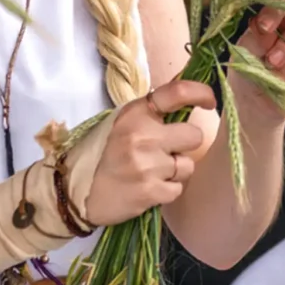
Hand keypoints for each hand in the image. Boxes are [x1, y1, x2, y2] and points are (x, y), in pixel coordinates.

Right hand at [87, 81, 216, 223]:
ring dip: (175, 169)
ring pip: (188, 164)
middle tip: (166, 150)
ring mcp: (148, 164)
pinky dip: (167, 189)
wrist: (75, 192)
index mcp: (134, 113)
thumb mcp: (119, 123)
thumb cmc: (98, 154)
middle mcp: (143, 135)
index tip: (209, 101)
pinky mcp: (152, 192)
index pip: (177, 93)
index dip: (200, 93)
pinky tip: (148, 187)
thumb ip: (148, 115)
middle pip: (194, 134)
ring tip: (151, 172)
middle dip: (184, 144)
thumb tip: (183, 101)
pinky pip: (178, 188)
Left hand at [230, 0, 284, 120]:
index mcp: (278, 14)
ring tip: (272, 76)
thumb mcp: (244, 50)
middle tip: (270, 61)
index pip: (283, 0)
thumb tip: (265, 27)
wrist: (254, 100)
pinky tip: (284, 84)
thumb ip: (256, 37)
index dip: (276, 12)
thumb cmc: (247, 68)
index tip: (264, 28)